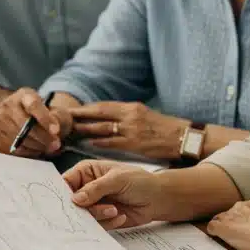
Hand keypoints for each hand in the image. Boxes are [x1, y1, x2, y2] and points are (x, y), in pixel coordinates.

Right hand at [0, 88, 71, 156]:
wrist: (12, 112)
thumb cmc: (36, 111)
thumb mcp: (49, 107)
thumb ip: (55, 116)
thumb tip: (54, 131)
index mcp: (24, 94)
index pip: (33, 105)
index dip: (45, 119)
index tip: (56, 130)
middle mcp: (8, 104)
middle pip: (25, 124)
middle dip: (43, 137)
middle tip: (56, 144)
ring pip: (19, 137)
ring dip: (37, 146)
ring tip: (48, 148)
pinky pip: (13, 146)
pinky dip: (28, 151)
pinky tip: (36, 149)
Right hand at [62, 160, 165, 229]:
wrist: (158, 199)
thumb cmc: (140, 181)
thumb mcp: (117, 179)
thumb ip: (95, 188)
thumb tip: (75, 199)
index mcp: (86, 171)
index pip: (66, 181)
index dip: (62, 192)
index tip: (66, 202)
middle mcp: (87, 188)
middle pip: (72, 201)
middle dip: (82, 208)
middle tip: (94, 210)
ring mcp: (94, 204)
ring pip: (84, 215)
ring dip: (99, 214)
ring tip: (115, 210)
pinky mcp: (102, 218)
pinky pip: (97, 224)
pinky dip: (108, 221)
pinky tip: (121, 215)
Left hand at [69, 102, 187, 160]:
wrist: (183, 137)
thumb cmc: (164, 128)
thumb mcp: (145, 114)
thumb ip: (127, 115)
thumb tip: (108, 118)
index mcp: (132, 107)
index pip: (104, 105)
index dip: (87, 108)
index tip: (73, 109)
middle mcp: (130, 116)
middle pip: (99, 113)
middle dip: (81, 115)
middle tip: (65, 116)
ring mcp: (132, 130)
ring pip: (103, 128)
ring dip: (86, 129)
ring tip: (72, 130)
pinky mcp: (135, 144)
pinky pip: (113, 143)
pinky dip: (99, 142)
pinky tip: (89, 143)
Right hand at [206, 198, 249, 249]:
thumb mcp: (233, 243)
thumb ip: (219, 232)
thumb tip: (213, 227)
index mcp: (223, 222)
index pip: (214, 223)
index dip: (217, 229)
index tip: (221, 235)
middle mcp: (231, 210)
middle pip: (225, 215)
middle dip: (229, 222)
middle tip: (238, 233)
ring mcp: (245, 205)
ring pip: (238, 209)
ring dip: (241, 216)